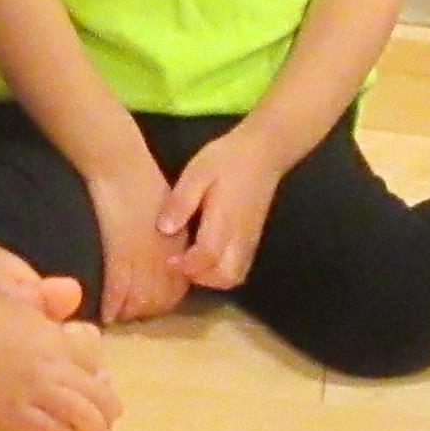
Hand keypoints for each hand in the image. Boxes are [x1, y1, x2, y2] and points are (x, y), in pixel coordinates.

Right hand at [0, 276, 119, 430]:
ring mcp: (32, 392)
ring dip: (93, 426)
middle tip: (111, 417)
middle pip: (96, 395)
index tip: (104, 385)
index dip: (103, 380)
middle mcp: (50, 367)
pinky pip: (48, 430)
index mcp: (56, 340)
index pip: (95, 366)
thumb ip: (51, 320)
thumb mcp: (24, 307)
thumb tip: (74, 332)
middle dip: (109, 409)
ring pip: (79, 416)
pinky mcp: (11, 412)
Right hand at [85, 159, 190, 323]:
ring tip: (116, 318)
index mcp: (178, 246)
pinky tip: (105, 315)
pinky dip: (112, 305)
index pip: (176, 287)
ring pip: (139, 300)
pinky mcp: (121, 255)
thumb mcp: (169, 211)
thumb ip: (169, 237)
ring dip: (128, 312)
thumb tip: (163, 256)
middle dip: (145, 312)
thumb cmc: (143, 183)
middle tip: (129, 317)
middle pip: (160, 299)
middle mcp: (165, 257)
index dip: (163, 302)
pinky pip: (118, 290)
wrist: (123, 169)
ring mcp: (143, 258)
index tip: (149, 306)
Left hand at [157, 125, 289, 295]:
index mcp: (225, 220)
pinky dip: (223, 272)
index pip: (207, 257)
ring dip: (212, 278)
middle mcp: (241, 236)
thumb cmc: (227, 159)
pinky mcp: (253, 239)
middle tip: (180, 263)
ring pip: (236, 276)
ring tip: (192, 262)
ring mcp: (250, 240)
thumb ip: (182, 201)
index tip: (168, 261)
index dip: (186, 265)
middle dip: (201, 278)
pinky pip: (241, 268)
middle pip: (226, 276)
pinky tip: (207, 258)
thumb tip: (165, 229)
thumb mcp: (197, 173)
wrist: (264, 152)